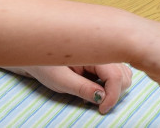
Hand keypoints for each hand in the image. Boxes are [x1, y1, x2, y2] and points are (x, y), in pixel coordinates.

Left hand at [8, 63, 131, 113]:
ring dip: (115, 87)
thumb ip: (82, 88)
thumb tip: (102, 98)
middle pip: (124, 74)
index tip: (101, 109)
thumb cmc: (44, 65)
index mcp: (91, 51)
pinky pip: (116, 71)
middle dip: (115, 92)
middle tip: (98, 102)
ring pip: (123, 72)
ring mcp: (102, 54)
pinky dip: (112, 82)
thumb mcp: (60, 79)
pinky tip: (96, 86)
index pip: (116, 75)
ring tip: (95, 94)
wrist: (35, 53)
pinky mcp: (101, 59)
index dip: (113, 96)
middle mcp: (100, 50)